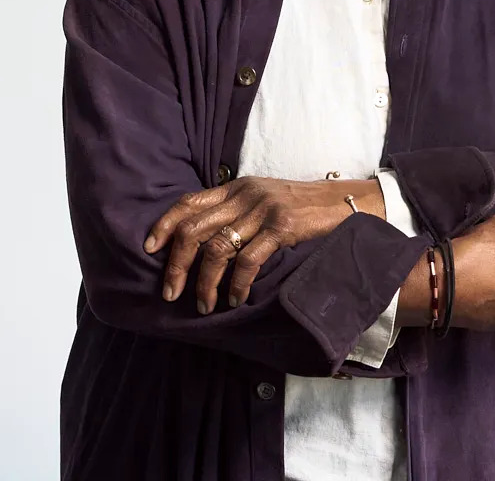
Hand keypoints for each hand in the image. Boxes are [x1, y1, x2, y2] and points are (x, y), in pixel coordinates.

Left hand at [146, 176, 384, 313]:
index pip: (188, 202)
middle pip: (194, 229)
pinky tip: (236, 300)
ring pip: (217, 248)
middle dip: (177, 265)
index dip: (164, 225)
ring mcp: (263, 210)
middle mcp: (244, 195)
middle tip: (170, 293)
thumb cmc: (302, 207)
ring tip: (203, 306)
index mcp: (236, 187)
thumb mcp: (263, 200)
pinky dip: (237, 285)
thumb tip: (202, 240)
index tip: (149, 249)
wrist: (345, 202)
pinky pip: (248, 260)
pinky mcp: (283, 227)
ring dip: (205, 283)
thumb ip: (236, 211)